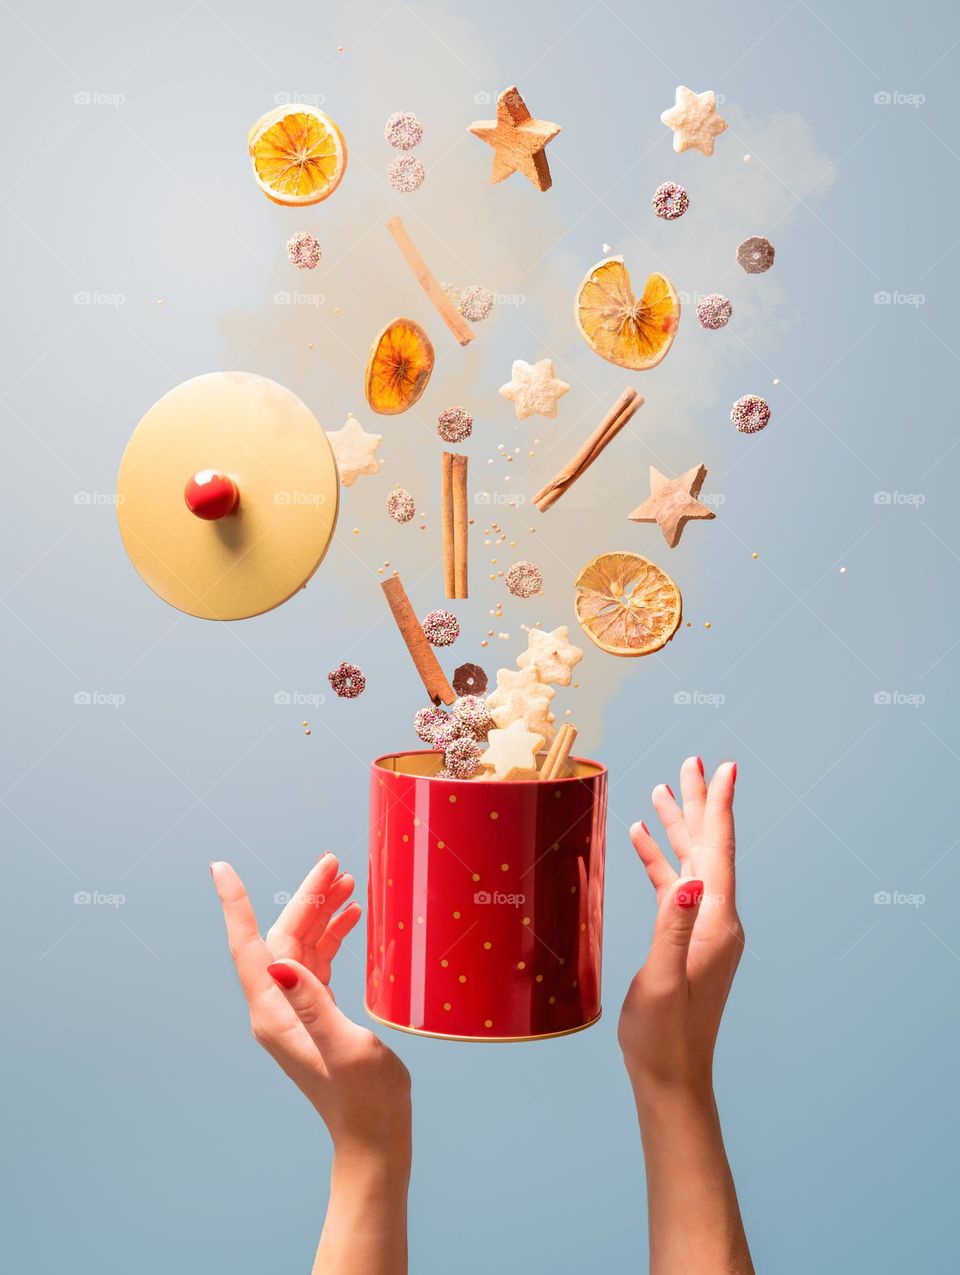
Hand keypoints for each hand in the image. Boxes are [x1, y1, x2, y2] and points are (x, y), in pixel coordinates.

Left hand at [210, 854, 410, 1160]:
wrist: (375, 1138)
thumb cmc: (366, 1098)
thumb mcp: (344, 1046)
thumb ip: (313, 1003)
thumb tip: (280, 963)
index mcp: (274, 1013)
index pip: (248, 946)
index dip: (235, 904)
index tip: (220, 868)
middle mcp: (276, 1008)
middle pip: (282, 937)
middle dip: (306, 897)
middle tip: (334, 862)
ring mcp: (295, 1011)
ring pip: (300, 946)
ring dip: (322, 913)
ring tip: (349, 882)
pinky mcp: (315, 1014)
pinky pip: (317, 962)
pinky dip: (332, 936)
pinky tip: (352, 919)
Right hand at [618, 758, 742, 1100]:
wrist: (671, 1079)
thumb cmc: (663, 1036)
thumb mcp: (664, 980)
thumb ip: (674, 927)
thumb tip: (689, 880)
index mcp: (715, 922)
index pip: (719, 850)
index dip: (719, 805)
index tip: (724, 767)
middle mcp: (716, 919)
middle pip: (708, 847)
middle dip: (698, 803)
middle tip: (692, 760)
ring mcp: (703, 929)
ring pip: (691, 862)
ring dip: (677, 827)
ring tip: (662, 788)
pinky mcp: (685, 940)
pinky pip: (675, 887)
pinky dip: (659, 860)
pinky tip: (640, 841)